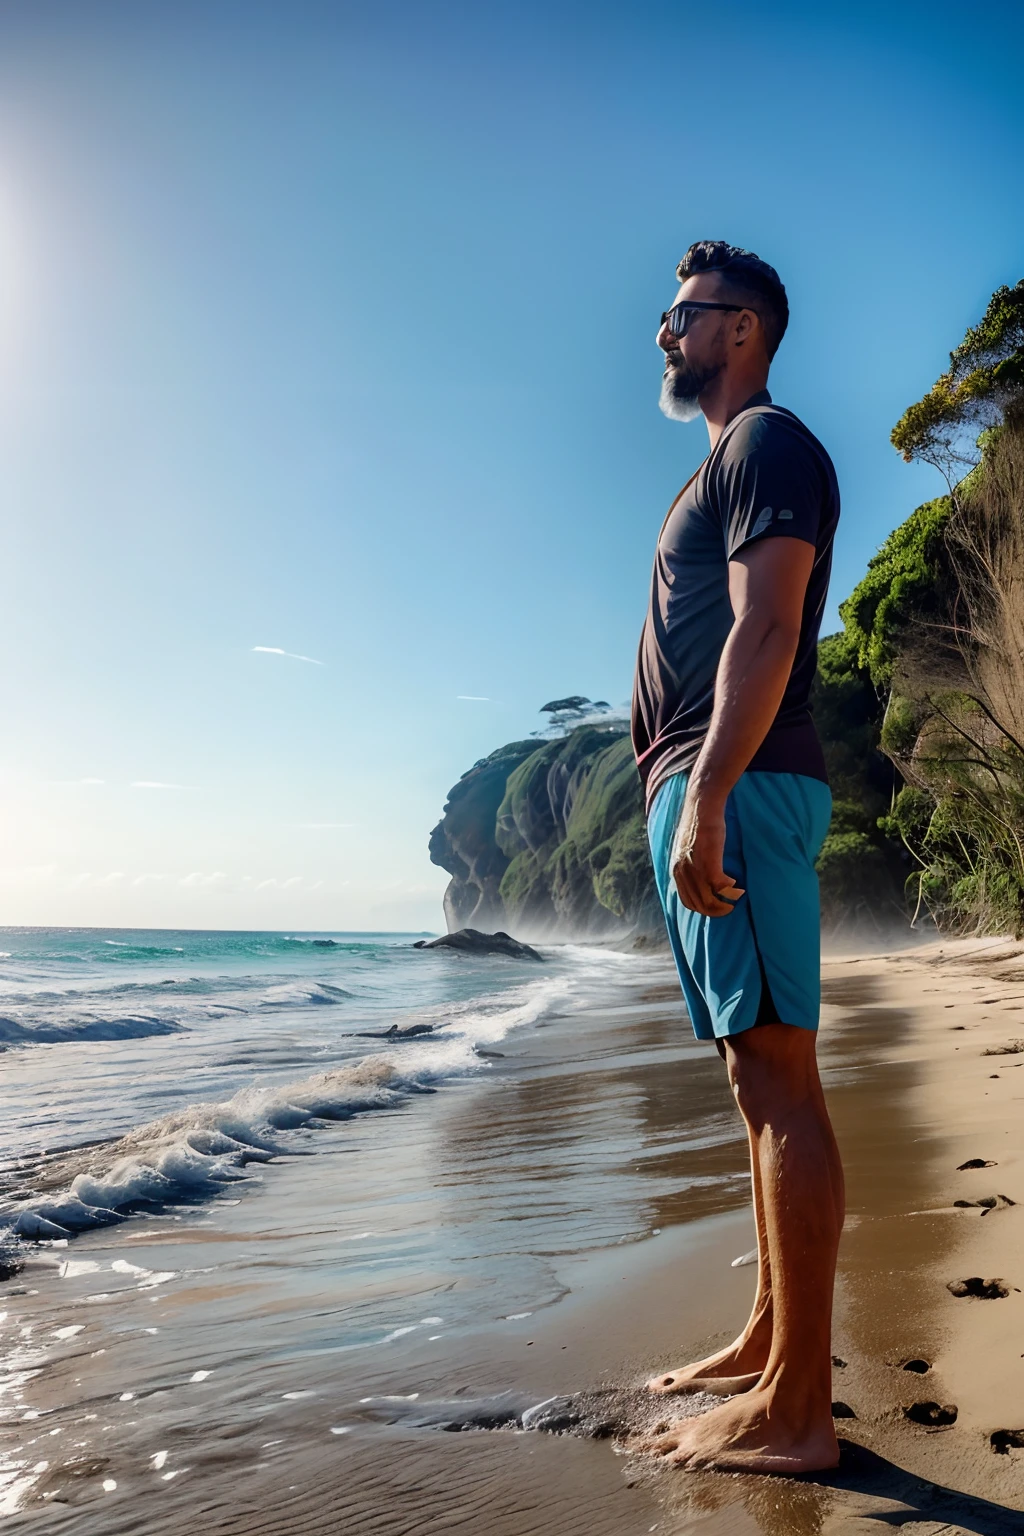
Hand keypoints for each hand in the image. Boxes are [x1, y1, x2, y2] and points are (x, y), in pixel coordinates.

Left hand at [671, 787, 744, 916]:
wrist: (701, 805)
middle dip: (716, 911)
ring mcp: (694, 867)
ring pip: (709, 900)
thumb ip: (689, 865)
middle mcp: (682, 871)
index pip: (688, 901)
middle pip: (699, 905)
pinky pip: (720, 886)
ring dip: (725, 904)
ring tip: (735, 899)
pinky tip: (737, 885)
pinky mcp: (709, 860)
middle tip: (730, 908)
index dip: (704, 909)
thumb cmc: (698, 825)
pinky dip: (730, 890)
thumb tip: (698, 879)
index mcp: (676, 870)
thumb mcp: (687, 849)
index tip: (717, 907)